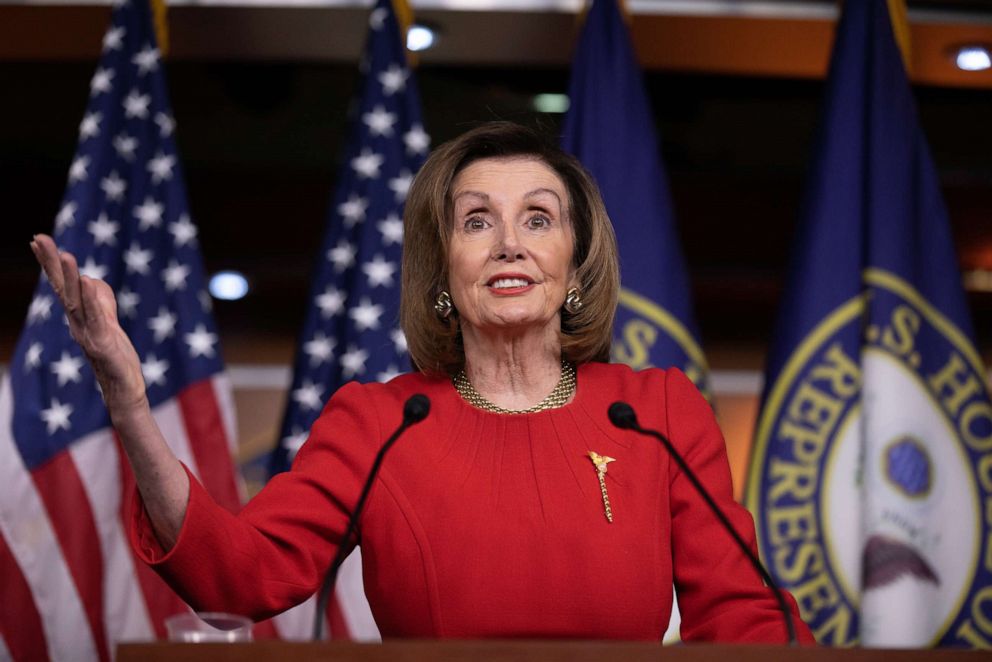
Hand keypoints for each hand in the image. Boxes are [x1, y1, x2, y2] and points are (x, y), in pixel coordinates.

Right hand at [30, 234, 147, 415]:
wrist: (123, 388)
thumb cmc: (116, 355)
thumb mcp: (108, 321)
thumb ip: (99, 300)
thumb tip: (90, 280)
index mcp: (79, 315)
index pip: (61, 285)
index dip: (49, 263)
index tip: (37, 239)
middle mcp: (78, 322)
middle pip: (62, 288)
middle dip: (51, 263)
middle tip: (39, 238)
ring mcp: (88, 333)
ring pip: (76, 301)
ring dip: (70, 278)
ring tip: (66, 254)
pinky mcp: (104, 343)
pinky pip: (96, 318)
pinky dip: (91, 300)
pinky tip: (87, 282)